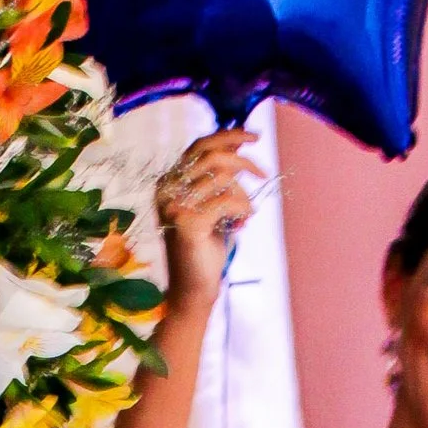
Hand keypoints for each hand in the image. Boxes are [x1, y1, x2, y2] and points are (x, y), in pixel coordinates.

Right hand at [155, 126, 260, 313]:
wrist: (192, 291)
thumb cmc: (205, 249)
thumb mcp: (213, 205)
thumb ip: (219, 177)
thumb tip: (238, 143)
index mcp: (167, 183)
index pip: (198, 146)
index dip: (228, 136)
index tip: (253, 137)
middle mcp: (165, 191)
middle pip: (211, 155)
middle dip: (243, 161)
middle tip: (262, 174)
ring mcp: (174, 206)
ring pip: (222, 177)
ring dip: (243, 194)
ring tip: (245, 214)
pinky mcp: (188, 223)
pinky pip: (228, 200)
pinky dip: (243, 208)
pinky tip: (243, 222)